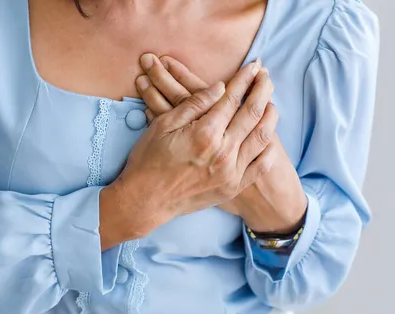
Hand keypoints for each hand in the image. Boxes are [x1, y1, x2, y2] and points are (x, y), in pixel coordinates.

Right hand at [138, 54, 306, 233]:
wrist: (146, 200)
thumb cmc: (149, 160)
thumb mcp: (163, 125)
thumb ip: (194, 105)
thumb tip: (219, 87)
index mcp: (205, 133)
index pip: (232, 99)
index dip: (244, 79)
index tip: (253, 66)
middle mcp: (223, 152)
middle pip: (252, 113)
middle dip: (262, 90)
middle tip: (265, 76)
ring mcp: (231, 172)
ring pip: (262, 136)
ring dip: (270, 114)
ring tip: (270, 102)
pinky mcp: (232, 187)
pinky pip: (260, 165)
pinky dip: (269, 148)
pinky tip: (268, 136)